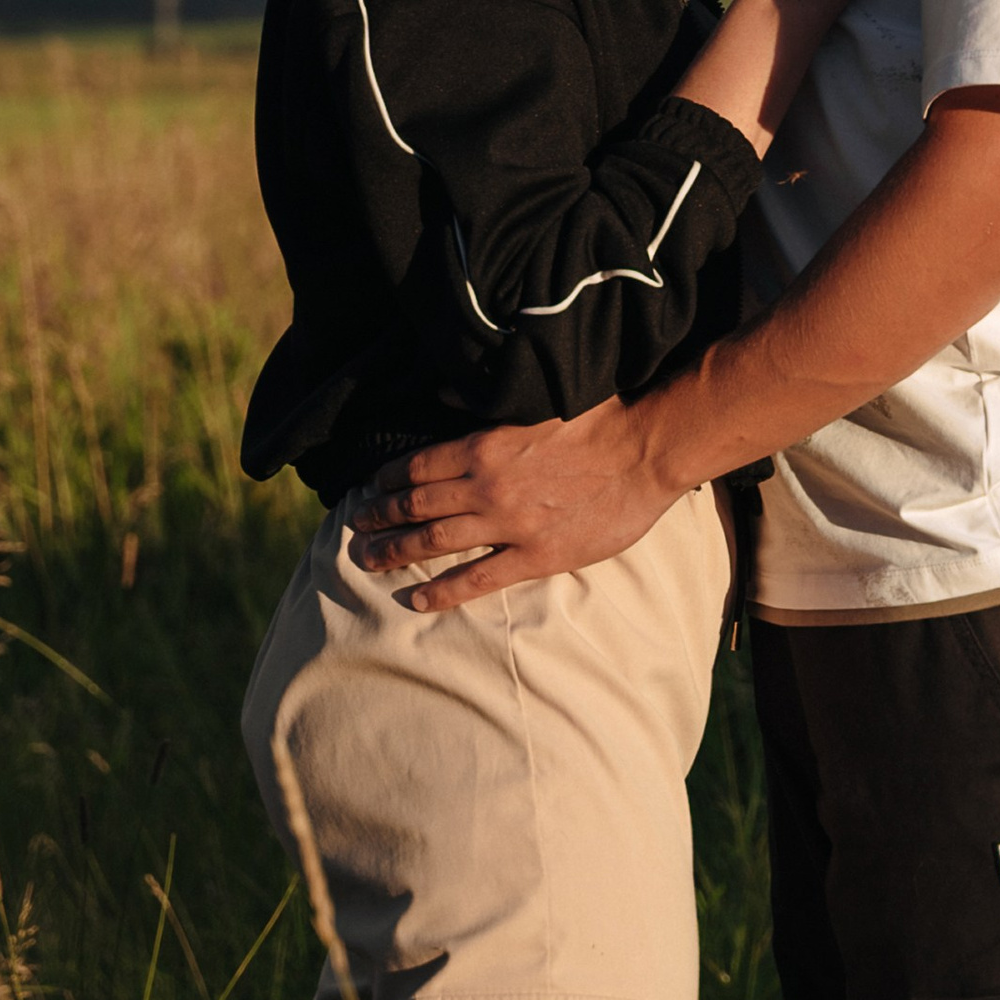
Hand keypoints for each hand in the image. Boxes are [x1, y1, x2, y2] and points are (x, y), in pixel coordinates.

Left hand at [345, 401, 676, 607]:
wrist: (645, 451)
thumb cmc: (600, 418)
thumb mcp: (537, 400)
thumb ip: (496, 409)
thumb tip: (462, 400)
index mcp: (484, 444)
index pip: (418, 465)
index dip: (389, 479)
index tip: (371, 488)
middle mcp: (486, 486)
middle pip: (416, 505)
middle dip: (379, 517)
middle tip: (354, 528)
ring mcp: (509, 524)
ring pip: (435, 542)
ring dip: (395, 551)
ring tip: (367, 559)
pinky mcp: (535, 556)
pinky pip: (477, 579)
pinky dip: (442, 592)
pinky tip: (416, 600)